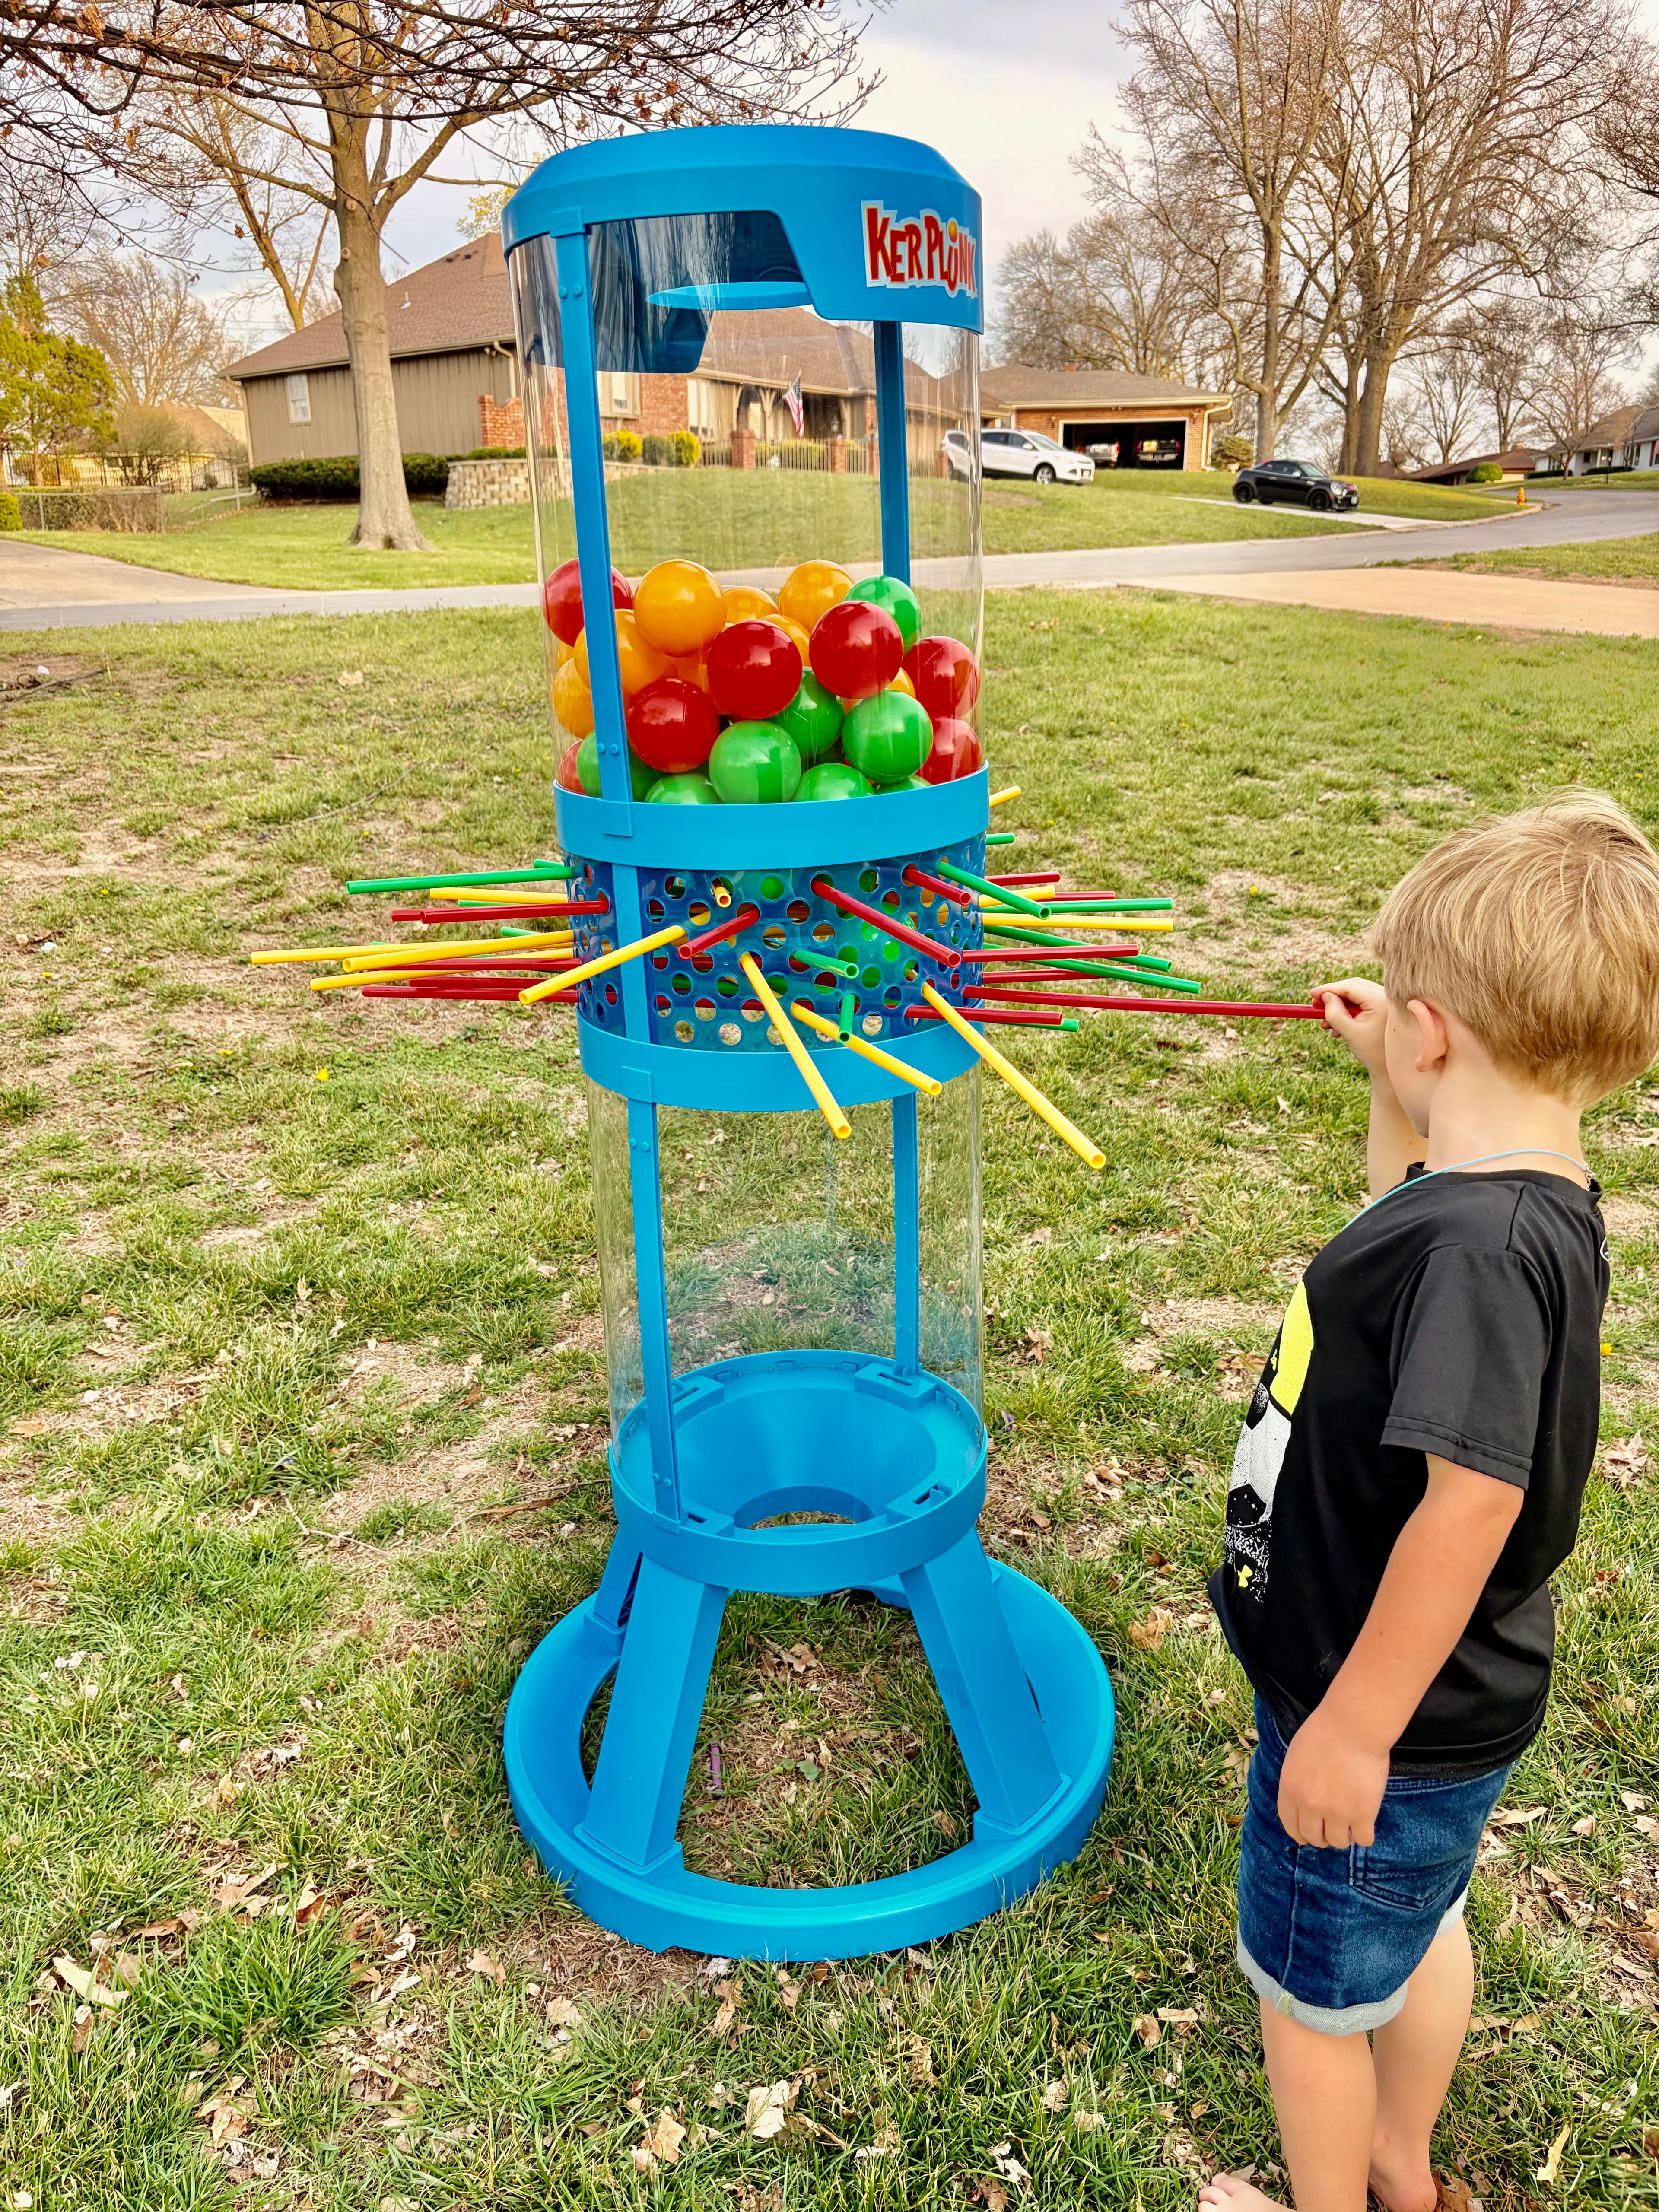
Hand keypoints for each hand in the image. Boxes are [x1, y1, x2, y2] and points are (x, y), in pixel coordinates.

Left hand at [1276, 1703, 1387, 1848]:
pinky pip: (1363, 1840)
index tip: (1307, 1836)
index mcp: (1291, 1789)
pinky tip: (1366, 1824)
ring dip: (1343, 1836)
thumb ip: (1297, 1782)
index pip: (1290, 1824)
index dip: (1299, 1834)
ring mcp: (1337, 1812)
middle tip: (1331, 1830)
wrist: (1354, 1726)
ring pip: (1338, 1842)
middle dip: (1321, 1837)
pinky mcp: (1363, 1814)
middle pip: (1313, 1837)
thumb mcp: (1297, 1756)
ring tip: (1350, 1824)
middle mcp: (1310, 1805)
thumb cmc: (1325, 1732)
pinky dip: (1364, 1835)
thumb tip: (1302, 1802)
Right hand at [1313, 975, 1388, 1076]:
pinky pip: (1361, 1003)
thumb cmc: (1372, 1051)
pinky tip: (1337, 1028)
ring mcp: (1384, 1002)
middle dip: (1332, 996)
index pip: (1349, 987)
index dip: (1328, 989)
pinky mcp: (1381, 1008)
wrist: (1389, 1067)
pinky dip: (1347, 1012)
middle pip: (1352, 987)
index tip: (1311, 995)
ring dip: (1338, 1006)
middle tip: (1315, 1005)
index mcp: (1380, 1001)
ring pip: (1355, 995)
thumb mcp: (1349, 1032)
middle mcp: (1385, 997)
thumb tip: (1325, 996)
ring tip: (1325, 1023)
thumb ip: (1335, 1013)